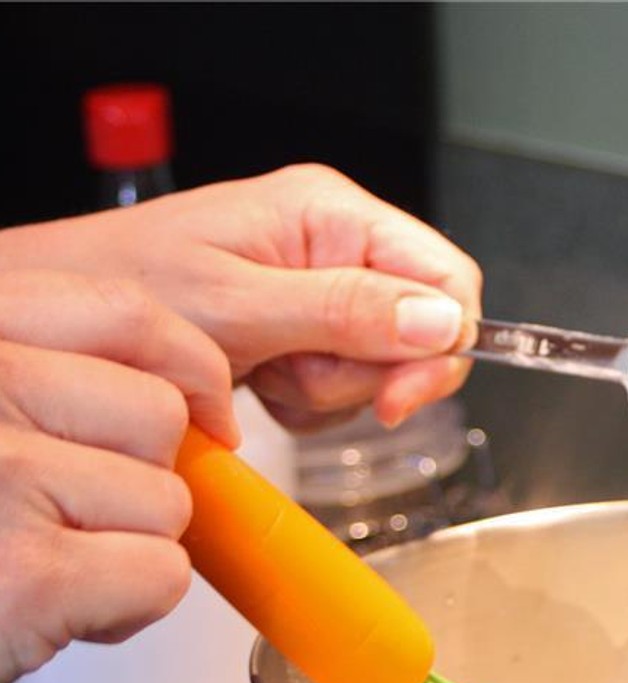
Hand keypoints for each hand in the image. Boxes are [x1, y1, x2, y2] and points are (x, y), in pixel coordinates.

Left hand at [0, 165, 483, 430]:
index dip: (441, 345)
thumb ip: (346, 312)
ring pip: (382, 368)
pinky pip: (345, 389)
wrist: (60, 326)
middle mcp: (335, 248)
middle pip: (419, 332)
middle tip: (298, 375)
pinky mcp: (304, 335)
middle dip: (366, 374)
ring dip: (327, 392)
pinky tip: (261, 383)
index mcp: (331, 215)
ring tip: (263, 372)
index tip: (399, 398)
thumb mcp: (238, 305)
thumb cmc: (121, 290)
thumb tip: (440, 321)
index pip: (448, 278)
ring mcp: (322, 294)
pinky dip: (307, 404)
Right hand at [0, 270, 234, 682]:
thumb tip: (189, 399)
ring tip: (46, 565)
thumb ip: (51, 376)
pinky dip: (128, 608)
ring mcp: (5, 474)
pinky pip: (161, 574)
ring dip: (129, 549)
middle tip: (71, 518)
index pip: (125, 312)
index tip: (203, 411)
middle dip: (142, 478)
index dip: (189, 366)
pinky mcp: (33, 574)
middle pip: (160, 416)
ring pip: (168, 500)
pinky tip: (49, 609)